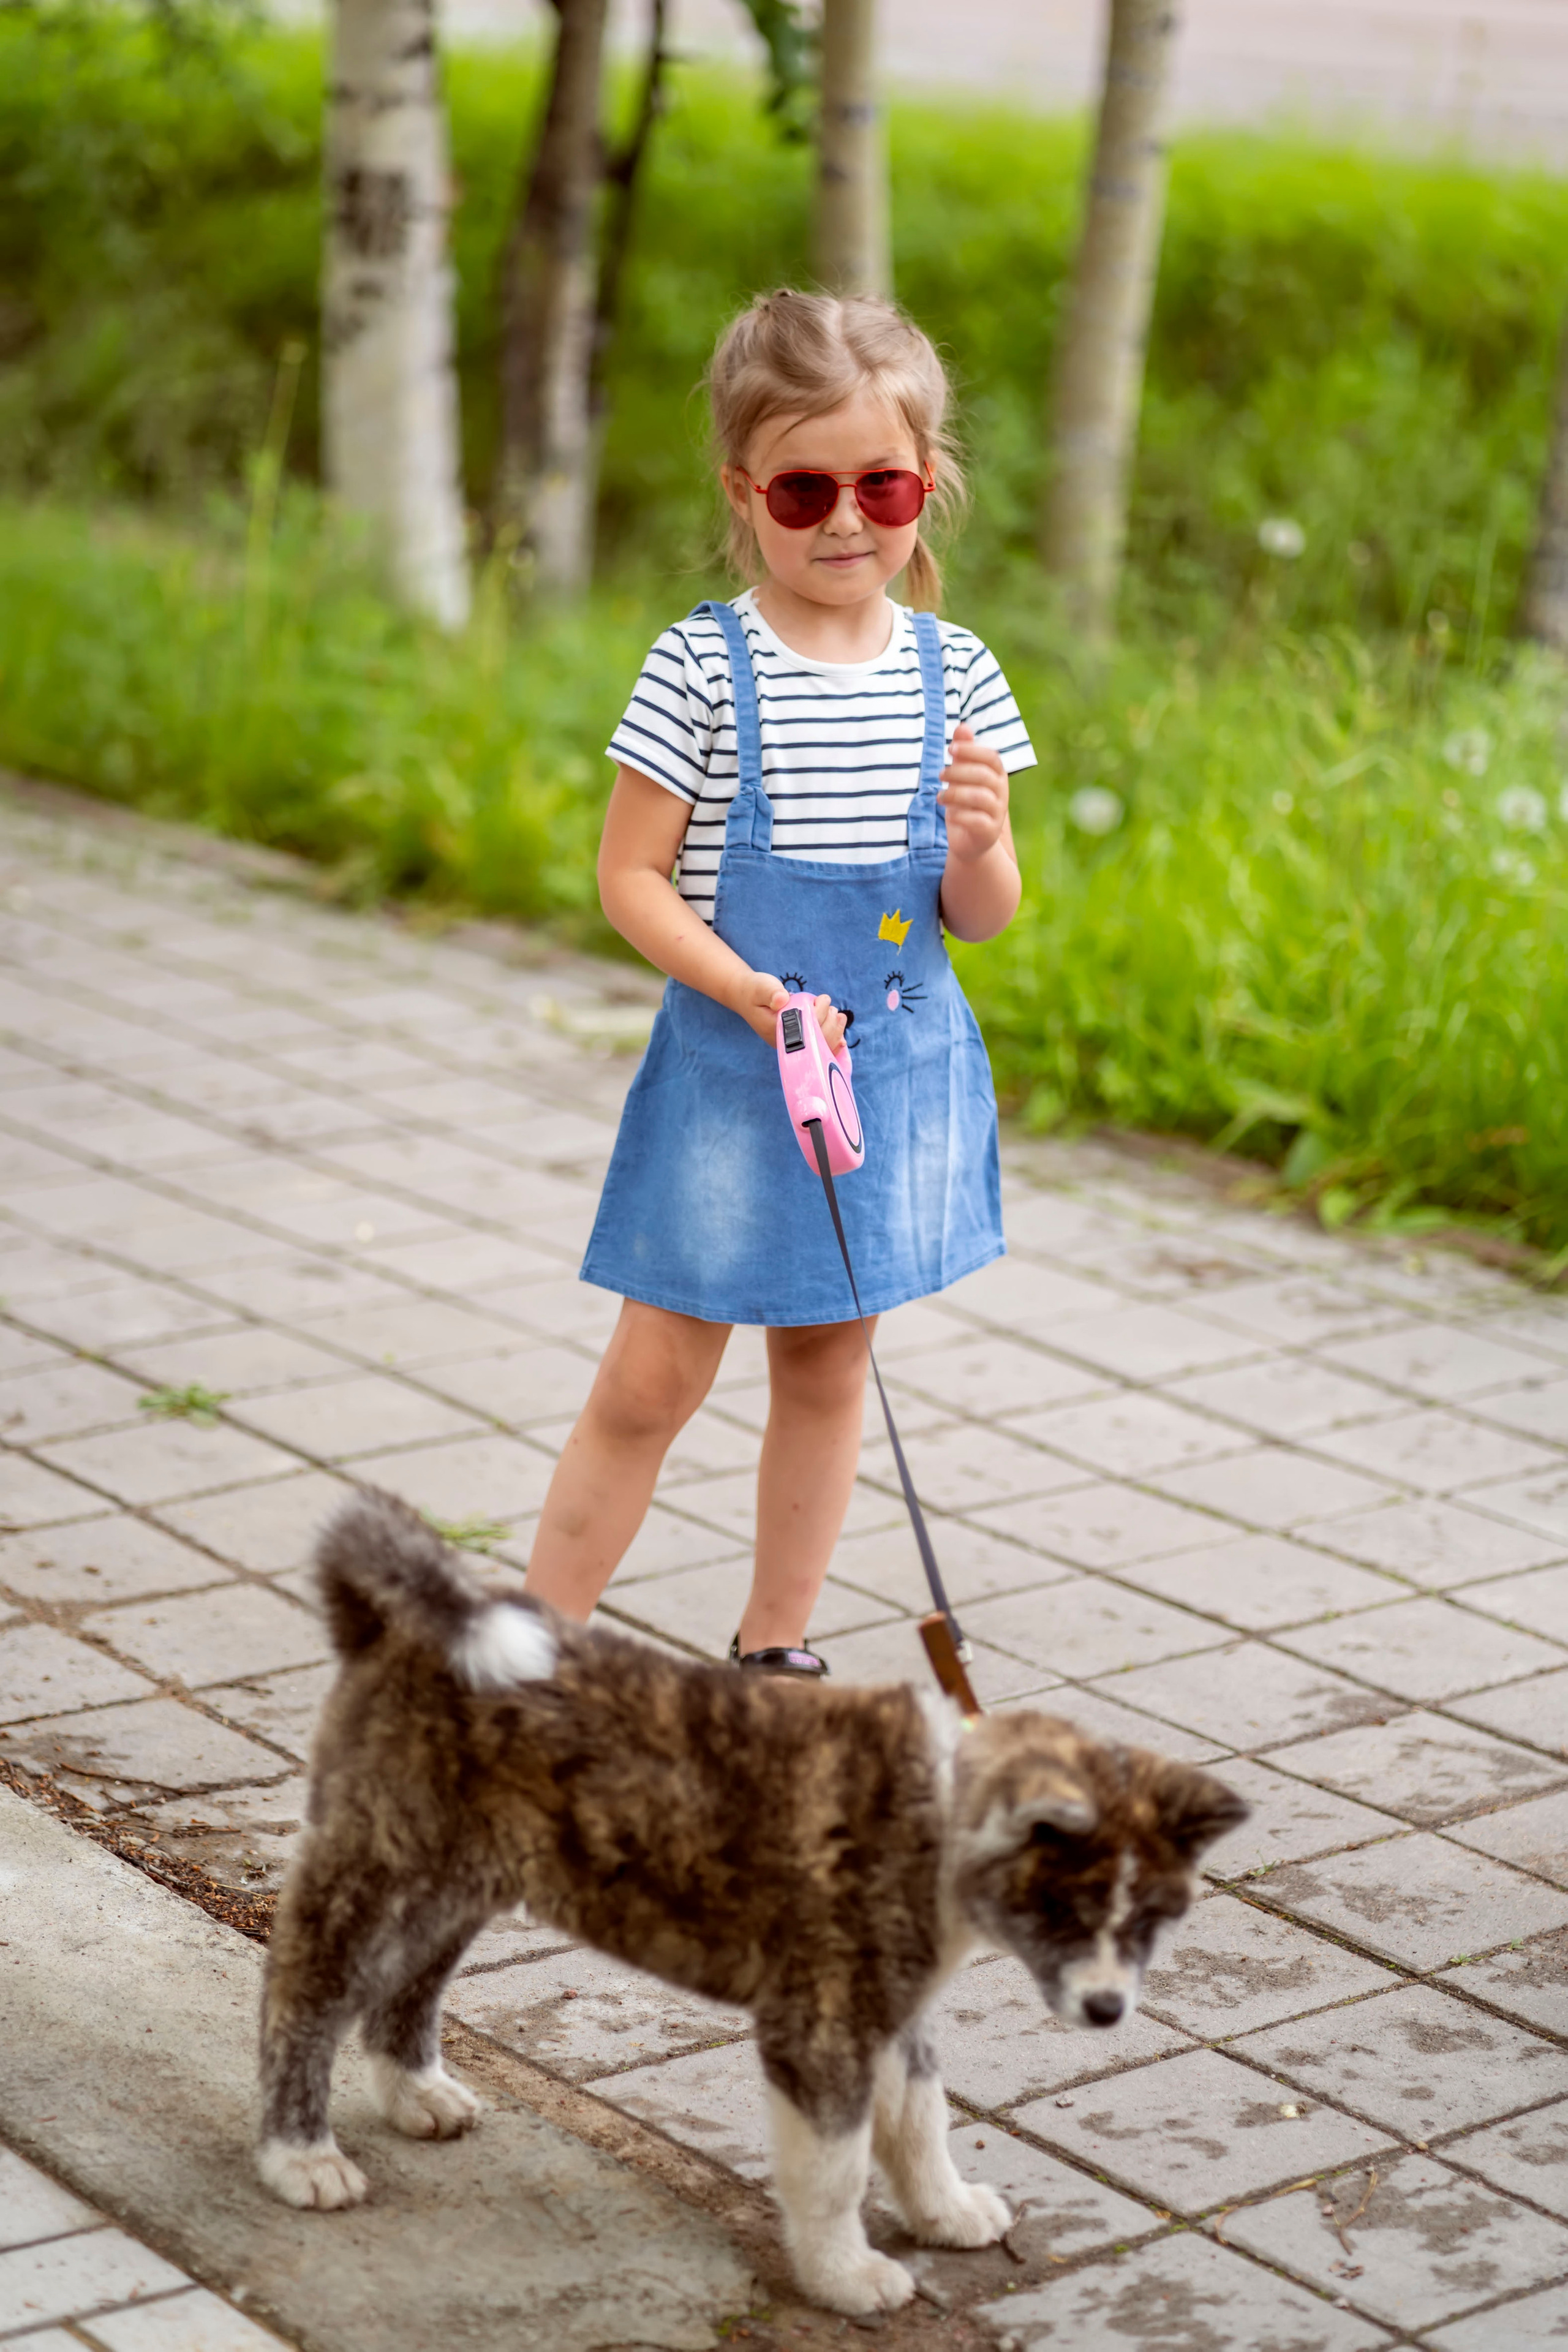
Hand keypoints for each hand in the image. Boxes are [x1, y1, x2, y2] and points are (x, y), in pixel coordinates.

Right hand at [732, 972, 847, 1050]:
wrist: (746, 997)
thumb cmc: (755, 991)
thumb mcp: (762, 987)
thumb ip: (771, 993)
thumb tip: (782, 999)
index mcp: (777, 1031)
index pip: (804, 1030)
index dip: (818, 1017)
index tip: (822, 999)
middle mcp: (785, 1042)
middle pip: (815, 1042)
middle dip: (830, 1025)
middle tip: (833, 1008)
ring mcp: (791, 1044)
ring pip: (818, 1047)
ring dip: (834, 1033)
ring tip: (838, 1015)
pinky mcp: (796, 1040)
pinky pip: (816, 1048)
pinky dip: (831, 1044)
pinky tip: (842, 1040)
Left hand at [938, 724, 1008, 862]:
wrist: (969, 841)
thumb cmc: (964, 803)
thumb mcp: (961, 776)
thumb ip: (963, 752)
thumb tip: (962, 726)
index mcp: (997, 775)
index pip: (991, 757)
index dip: (971, 750)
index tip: (950, 748)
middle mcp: (1001, 792)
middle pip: (983, 775)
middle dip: (958, 772)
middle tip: (940, 775)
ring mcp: (997, 813)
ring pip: (979, 797)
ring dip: (955, 794)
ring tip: (940, 797)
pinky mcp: (989, 832)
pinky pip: (976, 820)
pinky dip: (959, 815)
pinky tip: (949, 814)